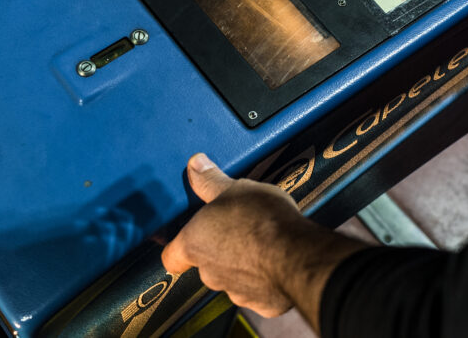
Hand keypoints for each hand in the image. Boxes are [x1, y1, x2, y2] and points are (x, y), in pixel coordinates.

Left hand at [161, 153, 368, 327]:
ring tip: (262, 240)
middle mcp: (208, 272)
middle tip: (237, 227)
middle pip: (204, 263)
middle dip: (219, 248)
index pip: (170, 256)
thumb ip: (210, 181)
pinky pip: (257, 289)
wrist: (297, 256)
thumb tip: (195, 165)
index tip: (186, 237)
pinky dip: (264, 277)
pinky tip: (277, 258)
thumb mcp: (234, 189)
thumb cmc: (261, 221)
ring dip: (242, 262)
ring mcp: (234, 291)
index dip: (177, 247)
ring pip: (231, 276)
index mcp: (194, 244)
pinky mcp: (261, 303)